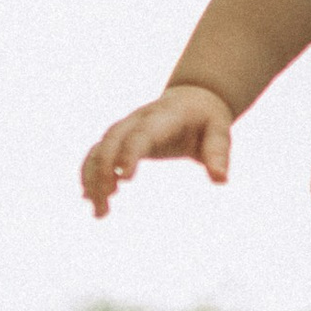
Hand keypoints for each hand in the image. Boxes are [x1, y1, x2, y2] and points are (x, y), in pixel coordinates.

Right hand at [82, 84, 234, 210]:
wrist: (193, 98)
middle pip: (111, 140)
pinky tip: (90, 199)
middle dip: (103, 170)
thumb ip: (218, 154)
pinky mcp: (119, 137)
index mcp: (164, 117)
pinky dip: (90, 174)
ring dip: (93, 178)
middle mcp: (138, 119)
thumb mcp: (220, 132)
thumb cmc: (207, 120)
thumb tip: (220, 180)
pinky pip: (97, 153)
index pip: (141, 134)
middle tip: (106, 203)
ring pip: (99, 148)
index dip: (130, 153)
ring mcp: (125, 126)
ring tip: (100, 212)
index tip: (123, 179)